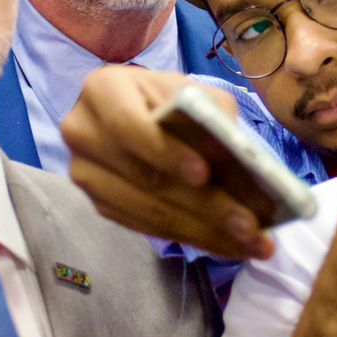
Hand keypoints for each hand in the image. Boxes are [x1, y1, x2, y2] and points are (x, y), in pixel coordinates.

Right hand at [62, 67, 273, 260]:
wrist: (136, 112)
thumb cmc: (165, 98)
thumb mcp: (190, 90)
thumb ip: (211, 113)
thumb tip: (237, 157)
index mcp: (103, 91)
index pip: (129, 125)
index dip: (165, 152)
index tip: (204, 174)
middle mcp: (84, 134)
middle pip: (145, 179)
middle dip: (204, 207)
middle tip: (251, 227)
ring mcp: (87, 175)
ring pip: (149, 212)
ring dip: (206, 233)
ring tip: (253, 244)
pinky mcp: (101, 205)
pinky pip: (148, 228)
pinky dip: (192, 238)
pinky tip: (228, 245)